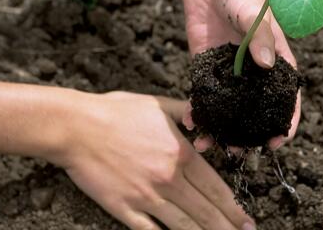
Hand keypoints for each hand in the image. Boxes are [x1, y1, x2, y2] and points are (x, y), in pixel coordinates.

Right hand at [53, 91, 254, 229]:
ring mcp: (147, 196)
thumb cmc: (117, 112)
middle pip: (205, 211)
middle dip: (227, 226)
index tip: (246, 219)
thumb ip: (188, 112)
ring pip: (184, 226)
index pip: (217, 188)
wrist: (76, 126)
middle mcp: (169, 179)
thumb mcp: (160, 105)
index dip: (234, 207)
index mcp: (181, 154)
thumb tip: (205, 116)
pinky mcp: (124, 208)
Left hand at [179, 0, 300, 150]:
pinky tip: (191, 123)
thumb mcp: (254, 13)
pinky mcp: (207, 69)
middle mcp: (254, 72)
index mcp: (276, 60)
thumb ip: (261, 37)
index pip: (287, 97)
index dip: (286, 122)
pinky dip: (199, 112)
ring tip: (210, 146)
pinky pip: (204, 97)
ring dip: (221, 129)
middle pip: (256, 111)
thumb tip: (266, 64)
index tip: (278, 142)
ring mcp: (230, 73)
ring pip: (229, 110)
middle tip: (239, 152)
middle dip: (249, 135)